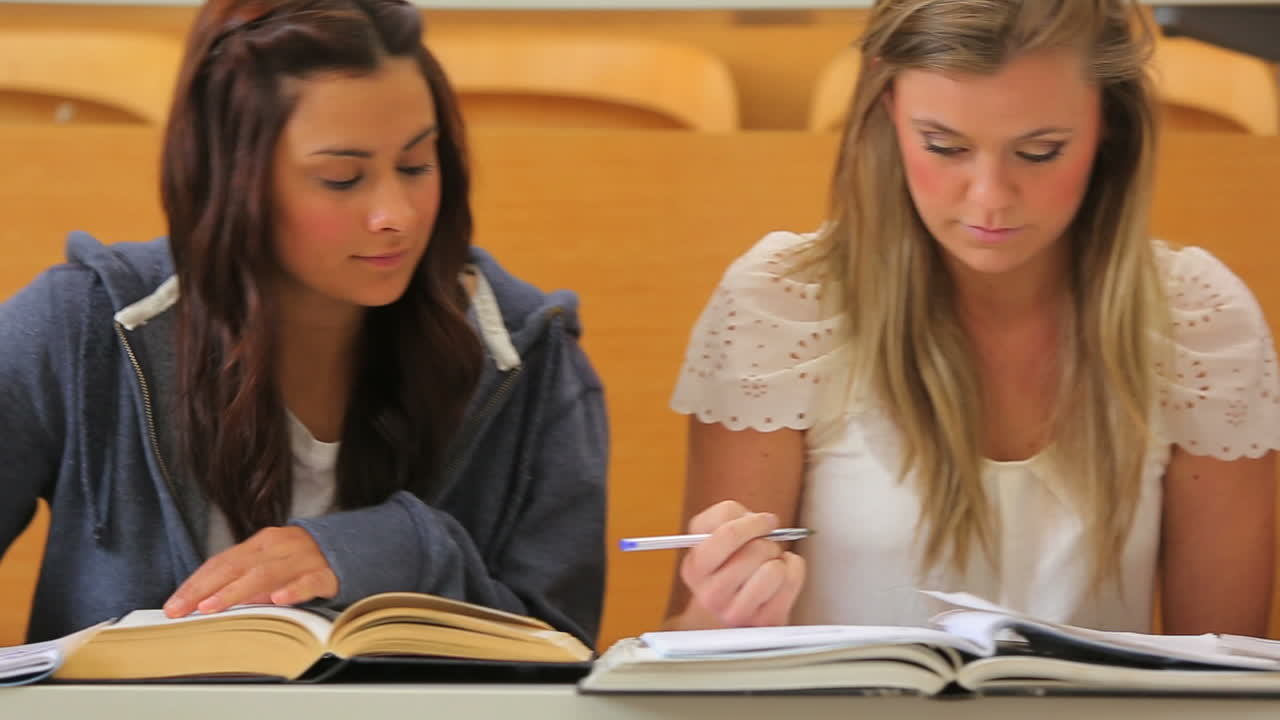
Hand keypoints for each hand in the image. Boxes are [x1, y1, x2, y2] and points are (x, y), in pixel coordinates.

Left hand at [163, 526, 337, 617]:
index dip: (195, 584)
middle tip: (183, 610)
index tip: (174, 606)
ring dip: (237, 591)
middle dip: (205, 590)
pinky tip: (278, 600)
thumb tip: (208, 601)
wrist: (351, 547)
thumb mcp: (270, 565)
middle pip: (236, 567)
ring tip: (213, 607)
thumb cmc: (301, 562)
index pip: (221, 563)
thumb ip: (244, 579)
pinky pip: (308, 581)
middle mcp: (279, 546)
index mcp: (262, 543)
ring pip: (266, 574)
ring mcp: (303, 558)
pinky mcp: (326, 573)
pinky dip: (292, 590)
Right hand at [678, 500, 805, 626]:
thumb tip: (762, 521)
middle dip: (767, 541)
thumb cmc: (727, 558)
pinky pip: (792, 581)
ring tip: (768, 563)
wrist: (732, 603)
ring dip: (778, 557)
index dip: (753, 523)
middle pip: (755, 551)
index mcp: (695, 568)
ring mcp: (737, 613)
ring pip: (775, 569)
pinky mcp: (764, 622)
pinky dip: (794, 569)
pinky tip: (781, 574)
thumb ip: (728, 514)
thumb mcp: (714, 530)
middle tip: (763, 546)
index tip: (765, 521)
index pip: (727, 534)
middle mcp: (710, 595)